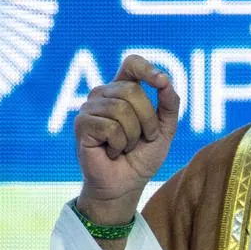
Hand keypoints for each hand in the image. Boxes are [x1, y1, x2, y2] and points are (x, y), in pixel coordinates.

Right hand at [73, 54, 179, 224]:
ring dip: (132, 136)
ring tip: (125, 146)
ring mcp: (90, 108)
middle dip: (147, 120)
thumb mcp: (165, 130)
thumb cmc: (142, 157)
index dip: (146, 68)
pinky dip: (118, 144)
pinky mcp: (81, 124)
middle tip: (142, 139)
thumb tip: (165, 80)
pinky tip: (112, 151)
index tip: (161, 81)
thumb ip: (169, 104)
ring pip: (121, 109)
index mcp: (123, 89)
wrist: (125, 185)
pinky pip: (110, 127)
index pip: (132, 63)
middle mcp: (104, 94)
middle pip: (132, 90)